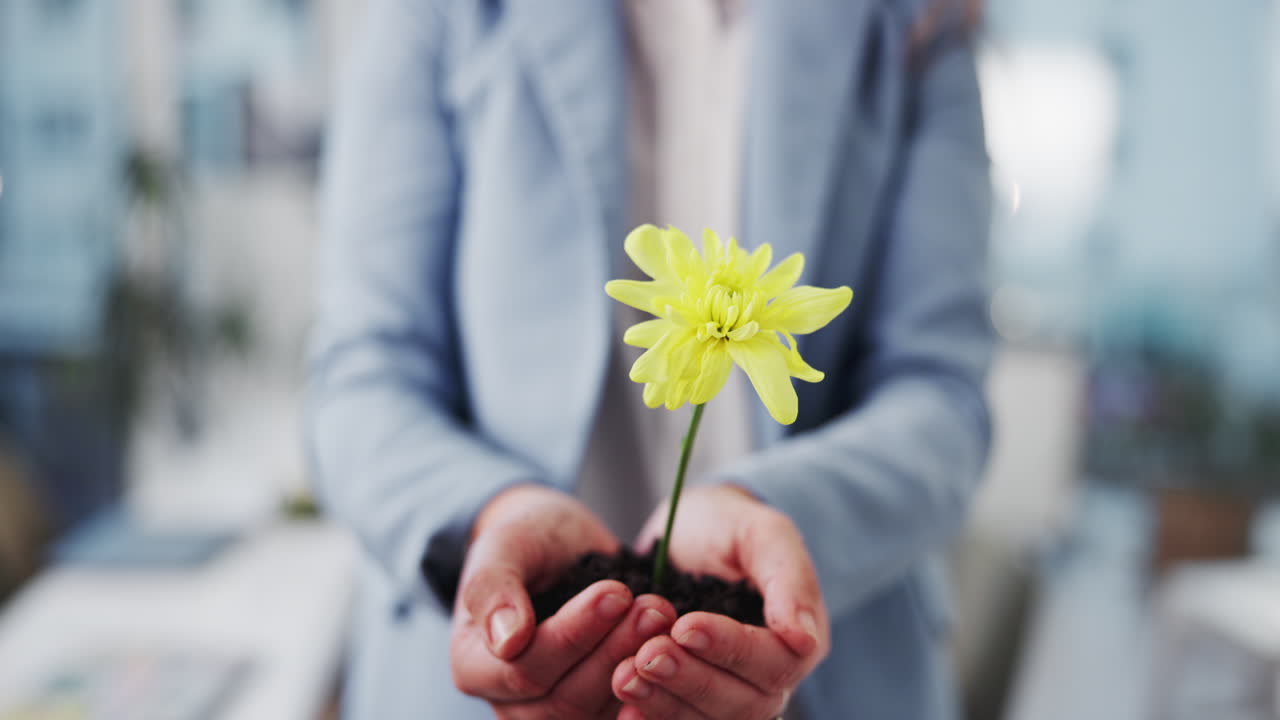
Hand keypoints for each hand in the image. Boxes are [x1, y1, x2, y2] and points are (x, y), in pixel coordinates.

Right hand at [451, 484, 677, 718]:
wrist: (558, 545)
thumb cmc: (527, 539)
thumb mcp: (505, 543)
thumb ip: (493, 586)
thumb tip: (506, 642)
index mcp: (473, 665)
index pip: (524, 670)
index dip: (573, 635)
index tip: (614, 592)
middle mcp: (509, 701)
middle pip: (564, 700)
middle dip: (613, 650)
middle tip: (654, 606)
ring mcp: (551, 712)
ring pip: (596, 712)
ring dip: (636, 665)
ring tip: (664, 617)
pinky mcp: (593, 711)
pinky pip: (621, 713)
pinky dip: (650, 686)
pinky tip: (673, 649)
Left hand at [611, 485, 829, 719]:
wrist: (687, 532)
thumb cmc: (729, 526)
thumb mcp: (762, 532)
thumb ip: (789, 578)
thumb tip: (804, 639)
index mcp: (796, 641)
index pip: (775, 663)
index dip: (731, 649)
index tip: (686, 626)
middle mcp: (767, 678)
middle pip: (742, 703)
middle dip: (692, 679)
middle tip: (648, 654)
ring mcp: (728, 694)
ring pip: (707, 719)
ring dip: (665, 702)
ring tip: (624, 676)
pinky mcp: (689, 699)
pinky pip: (677, 719)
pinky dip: (650, 716)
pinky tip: (623, 709)